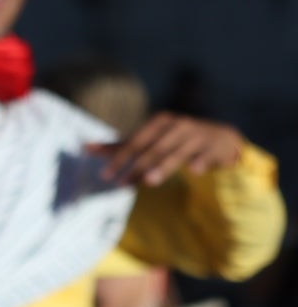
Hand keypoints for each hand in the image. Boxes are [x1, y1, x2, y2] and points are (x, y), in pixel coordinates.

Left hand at [97, 112, 243, 186]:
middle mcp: (177, 125)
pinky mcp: (215, 146)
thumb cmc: (177, 139)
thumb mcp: (150, 139)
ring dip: (163, 166)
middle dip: (138, 166)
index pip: (135, 142)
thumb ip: (122, 145)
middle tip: (123, 184)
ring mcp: (198, 135)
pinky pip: (206, 155)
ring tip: (149, 181)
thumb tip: (86, 147)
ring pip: (177, 153)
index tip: (106, 175)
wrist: (220, 138)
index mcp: (159, 122)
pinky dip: (201, 162)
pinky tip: (195, 171)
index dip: (120, 158)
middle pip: (153, 149)